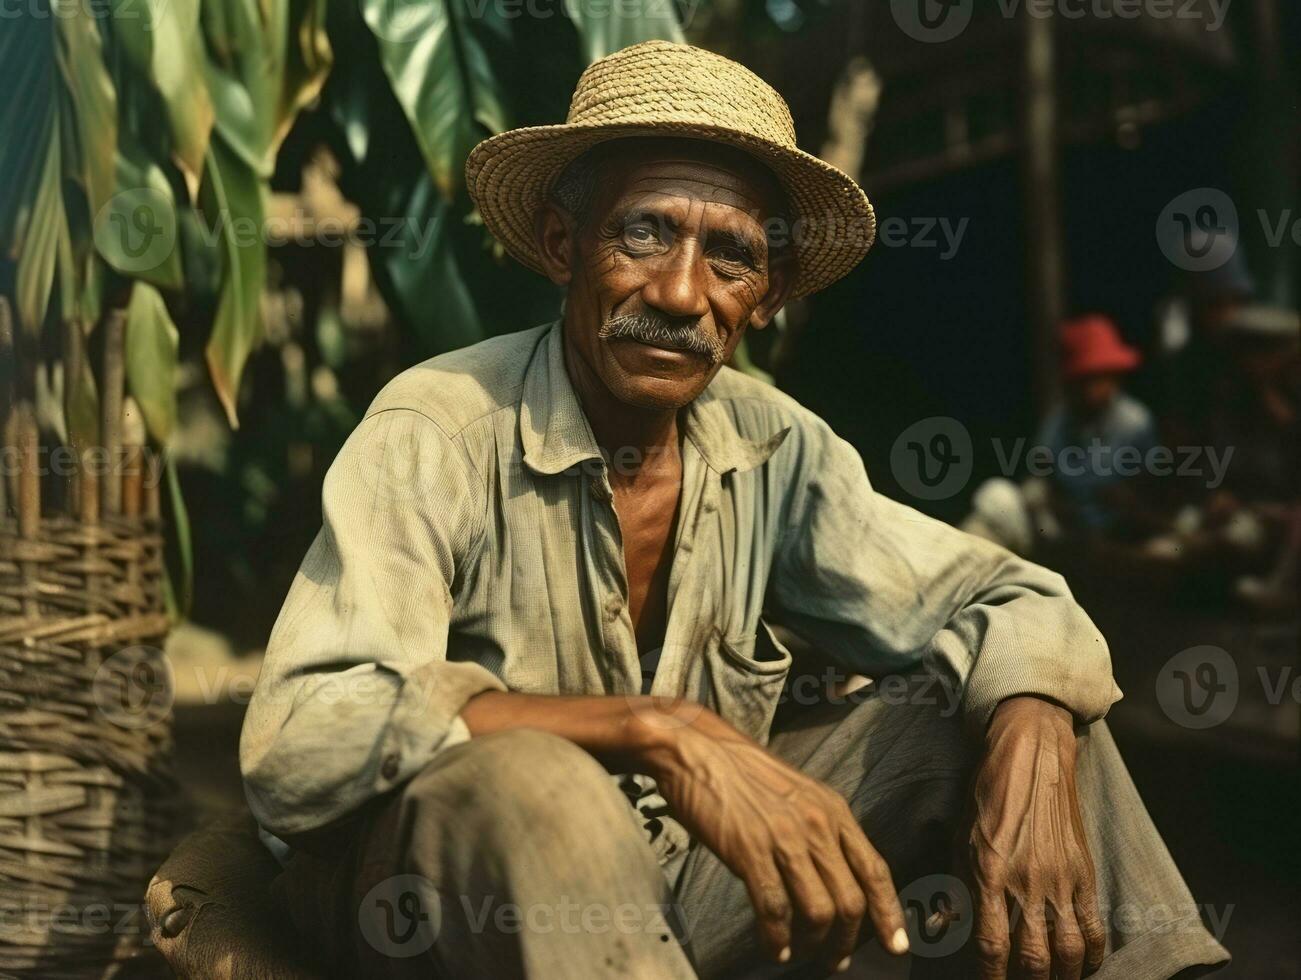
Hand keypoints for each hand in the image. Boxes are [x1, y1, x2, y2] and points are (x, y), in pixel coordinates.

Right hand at [635, 704, 908, 971]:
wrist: (696, 750)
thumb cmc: (740, 771)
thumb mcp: (797, 792)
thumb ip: (819, 828)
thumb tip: (831, 877)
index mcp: (833, 809)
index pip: (874, 869)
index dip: (888, 912)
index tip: (895, 944)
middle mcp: (817, 824)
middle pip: (850, 900)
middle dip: (847, 940)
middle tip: (835, 960)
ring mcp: (785, 838)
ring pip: (819, 911)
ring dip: (814, 943)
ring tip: (801, 953)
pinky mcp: (750, 851)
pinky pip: (775, 910)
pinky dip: (777, 938)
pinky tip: (774, 948)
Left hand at [963, 697, 1105, 979]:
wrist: (1031, 757)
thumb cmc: (987, 796)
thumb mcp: (960, 838)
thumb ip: (955, 887)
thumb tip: (940, 928)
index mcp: (989, 872)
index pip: (990, 943)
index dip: (990, 976)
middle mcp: (1027, 881)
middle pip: (1033, 956)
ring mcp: (1061, 879)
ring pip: (1069, 949)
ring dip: (1062, 977)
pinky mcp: (1085, 872)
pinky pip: (1094, 925)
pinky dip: (1092, 954)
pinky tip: (1084, 967)